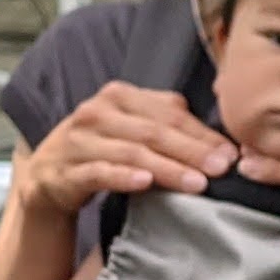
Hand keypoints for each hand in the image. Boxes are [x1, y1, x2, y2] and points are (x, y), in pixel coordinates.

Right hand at [15, 83, 230, 221]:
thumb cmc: (102, 150)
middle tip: (221, 169)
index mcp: (119, 96)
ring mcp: (79, 141)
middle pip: (153, 131)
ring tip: (197, 183)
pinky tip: (145, 184)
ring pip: (131, 153)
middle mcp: (97, 112)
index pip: (169, 112)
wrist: (49, 176)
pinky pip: (98, 173)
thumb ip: (168, 123)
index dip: (202, 133)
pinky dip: (122, 177)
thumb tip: (219, 140)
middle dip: (192, 151)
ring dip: (167, 169)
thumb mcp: (132, 128)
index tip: (231, 154)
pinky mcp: (65, 171)